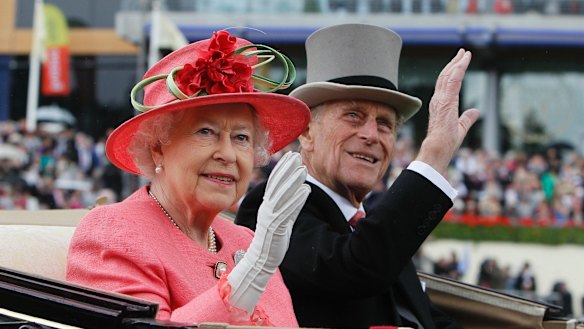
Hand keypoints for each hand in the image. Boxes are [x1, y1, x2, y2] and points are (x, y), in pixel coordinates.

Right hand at [227, 151, 309, 313]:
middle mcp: (267, 208)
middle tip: (297, 156)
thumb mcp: (281, 218)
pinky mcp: (277, 228)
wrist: (261, 260)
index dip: (282, 168)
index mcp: (267, 205)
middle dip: (287, 169)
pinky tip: (306, 190)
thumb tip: (300, 191)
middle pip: (277, 185)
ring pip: (282, 195)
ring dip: (293, 181)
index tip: (291, 155)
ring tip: (303, 169)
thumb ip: (288, 204)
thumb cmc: (272, 239)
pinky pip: (288, 211)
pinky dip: (297, 200)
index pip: (274, 182)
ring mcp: (271, 217)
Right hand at [416, 49, 479, 175]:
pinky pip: (453, 79)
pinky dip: (459, 67)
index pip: (446, 85)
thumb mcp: (460, 128)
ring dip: (457, 63)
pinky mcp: (446, 100)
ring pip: (448, 75)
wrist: (438, 148)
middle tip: (462, 53)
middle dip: (454, 63)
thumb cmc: (446, 143)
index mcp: (440, 105)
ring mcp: (441, 99)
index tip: (459, 63)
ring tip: (465, 53)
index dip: (452, 73)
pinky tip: (465, 60)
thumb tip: (475, 111)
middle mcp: (438, 99)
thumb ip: (467, 118)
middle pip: (445, 76)